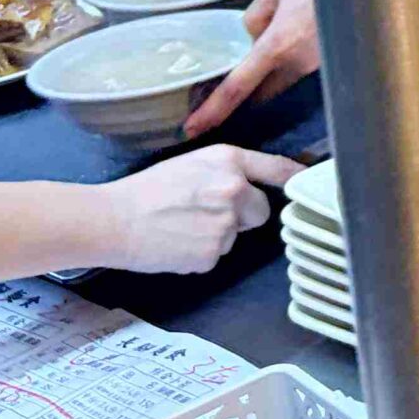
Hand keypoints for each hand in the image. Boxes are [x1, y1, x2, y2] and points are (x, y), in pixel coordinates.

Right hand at [101, 145, 301, 273]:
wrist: (111, 220)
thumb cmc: (145, 191)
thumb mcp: (192, 163)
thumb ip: (227, 170)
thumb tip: (251, 184)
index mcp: (228, 161)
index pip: (276, 168)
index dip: (293, 178)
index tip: (308, 181)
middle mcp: (233, 190)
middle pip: (260, 211)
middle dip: (241, 215)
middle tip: (204, 212)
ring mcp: (224, 224)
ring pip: (235, 235)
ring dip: (216, 235)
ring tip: (181, 225)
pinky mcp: (211, 253)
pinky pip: (215, 256)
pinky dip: (199, 254)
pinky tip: (176, 242)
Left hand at [186, 0, 318, 136]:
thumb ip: (255, 15)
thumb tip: (251, 33)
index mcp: (276, 47)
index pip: (237, 88)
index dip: (213, 111)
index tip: (193, 128)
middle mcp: (295, 64)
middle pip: (259, 93)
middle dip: (244, 93)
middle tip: (223, 88)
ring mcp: (314, 65)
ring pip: (281, 80)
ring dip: (269, 72)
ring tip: (269, 46)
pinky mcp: (327, 61)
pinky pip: (299, 67)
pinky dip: (289, 59)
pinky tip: (293, 36)